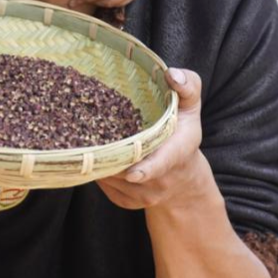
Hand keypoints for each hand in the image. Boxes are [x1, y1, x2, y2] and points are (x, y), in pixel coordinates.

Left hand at [96, 68, 210, 210]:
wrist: (183, 175)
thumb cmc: (182, 130)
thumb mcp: (190, 106)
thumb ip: (188, 86)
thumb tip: (172, 75)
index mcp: (177, 153)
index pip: (161, 164)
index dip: (146, 169)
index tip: (132, 172)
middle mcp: (162, 180)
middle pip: (127, 172)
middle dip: (109, 159)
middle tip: (87, 139)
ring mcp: (145, 195)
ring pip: (113, 180)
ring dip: (99, 163)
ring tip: (88, 141)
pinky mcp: (127, 202)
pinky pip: (105, 188)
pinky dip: (97, 172)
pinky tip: (94, 155)